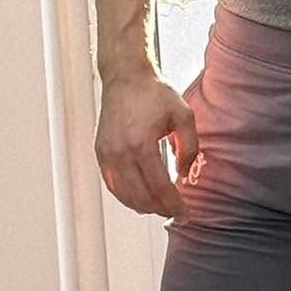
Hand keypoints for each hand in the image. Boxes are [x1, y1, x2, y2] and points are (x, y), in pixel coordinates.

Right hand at [95, 71, 199, 217]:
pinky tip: (140, 198)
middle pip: (140, 196)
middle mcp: (120, 152)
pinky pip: (111, 183)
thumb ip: (189, 147)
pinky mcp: (100, 152)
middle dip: (159, 209)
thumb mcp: (183, 115)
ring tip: (159, 207)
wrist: (126, 77)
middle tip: (174, 212)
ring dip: (142, 206)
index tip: (184, 213)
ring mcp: (107, 153)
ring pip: (123, 194)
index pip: (159, 186)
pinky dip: (125, 196)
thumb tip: (184, 174)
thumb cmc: (154, 93)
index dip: (173, 204)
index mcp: (141, 143)